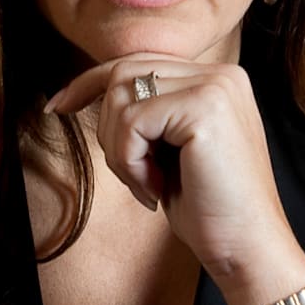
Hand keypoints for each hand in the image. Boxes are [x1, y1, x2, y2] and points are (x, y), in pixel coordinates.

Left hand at [46, 53, 304, 304]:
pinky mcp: (205, 109)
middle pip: (125, 72)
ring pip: (122, 96)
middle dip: (107, 127)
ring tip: (148, 183)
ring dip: (120, 150)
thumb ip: (155, 110)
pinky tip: (155, 187)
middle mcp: (223, 74)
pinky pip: (133, 122)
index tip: (57, 108)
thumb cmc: (211, 204)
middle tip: (130, 173)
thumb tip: (94, 90)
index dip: (90, 82)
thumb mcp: (176, 147)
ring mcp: (216, 87)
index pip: (141, 62)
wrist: (247, 243)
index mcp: (221, 79)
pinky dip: (130, 162)